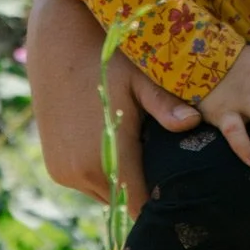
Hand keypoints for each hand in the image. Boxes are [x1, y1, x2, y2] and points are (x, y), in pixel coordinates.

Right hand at [24, 0, 200, 209]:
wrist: (57, 45)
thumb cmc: (107, 59)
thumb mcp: (140, 80)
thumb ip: (165, 106)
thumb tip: (194, 122)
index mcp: (106, 157)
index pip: (140, 204)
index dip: (161, 199)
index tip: (180, 188)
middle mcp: (81, 174)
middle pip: (124, 200)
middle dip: (144, 186)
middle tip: (162, 159)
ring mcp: (64, 173)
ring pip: (105, 192)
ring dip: (122, 179)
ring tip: (137, 146)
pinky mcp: (55, 168)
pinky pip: (87, 182)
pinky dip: (102, 171)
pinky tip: (114, 142)